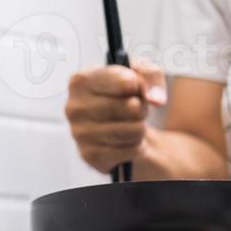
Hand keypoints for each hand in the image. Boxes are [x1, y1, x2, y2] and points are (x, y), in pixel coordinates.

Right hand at [65, 60, 167, 174]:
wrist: (114, 125)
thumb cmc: (123, 95)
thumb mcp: (138, 74)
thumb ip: (151, 76)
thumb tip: (155, 99)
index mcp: (80, 81)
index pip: (125, 82)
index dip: (139, 86)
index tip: (135, 87)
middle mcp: (74, 107)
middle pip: (132, 108)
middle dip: (142, 109)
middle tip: (135, 109)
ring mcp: (79, 133)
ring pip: (133, 131)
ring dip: (140, 128)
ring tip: (131, 124)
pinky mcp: (90, 156)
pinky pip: (131, 151)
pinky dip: (136, 147)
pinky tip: (126, 141)